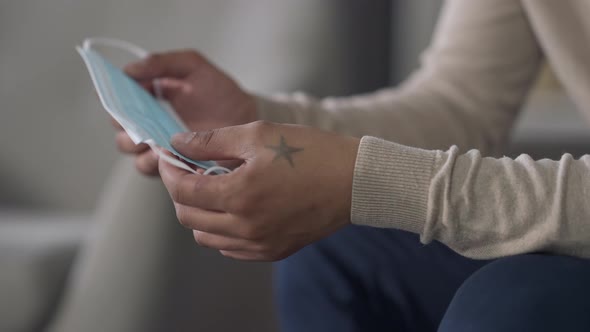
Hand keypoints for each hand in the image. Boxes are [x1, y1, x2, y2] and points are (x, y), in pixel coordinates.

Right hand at [113, 50, 257, 175]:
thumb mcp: (194, 68)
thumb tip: (130, 69)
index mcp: (150, 102)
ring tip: (153, 140)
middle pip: (122, 132)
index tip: (121, 98)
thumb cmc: (222, 95)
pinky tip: (168, 154)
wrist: (249, 121)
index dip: (115, 102)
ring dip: (140, 147)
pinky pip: (155, 170)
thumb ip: (163, 63)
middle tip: (136, 122)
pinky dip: (157, 162)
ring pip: (135, 154)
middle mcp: (152, 128)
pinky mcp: (176, 169)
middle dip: (125, 127)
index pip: (119, 104)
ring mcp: (163, 150)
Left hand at [159, 121, 359, 260]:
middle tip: (188, 168)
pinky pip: (230, 248)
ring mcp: (260, 244)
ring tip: (213, 187)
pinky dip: (221, 230)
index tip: (169, 156)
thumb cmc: (312, 152)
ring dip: (199, 212)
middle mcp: (245, 227)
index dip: (168, 170)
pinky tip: (234, 207)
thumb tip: (178, 142)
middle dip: (180, 190)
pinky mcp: (273, 251)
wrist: (355, 181)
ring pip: (206, 237)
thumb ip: (211, 140)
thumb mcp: (259, 134)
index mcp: (240, 194)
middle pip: (188, 217)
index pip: (183, 190)